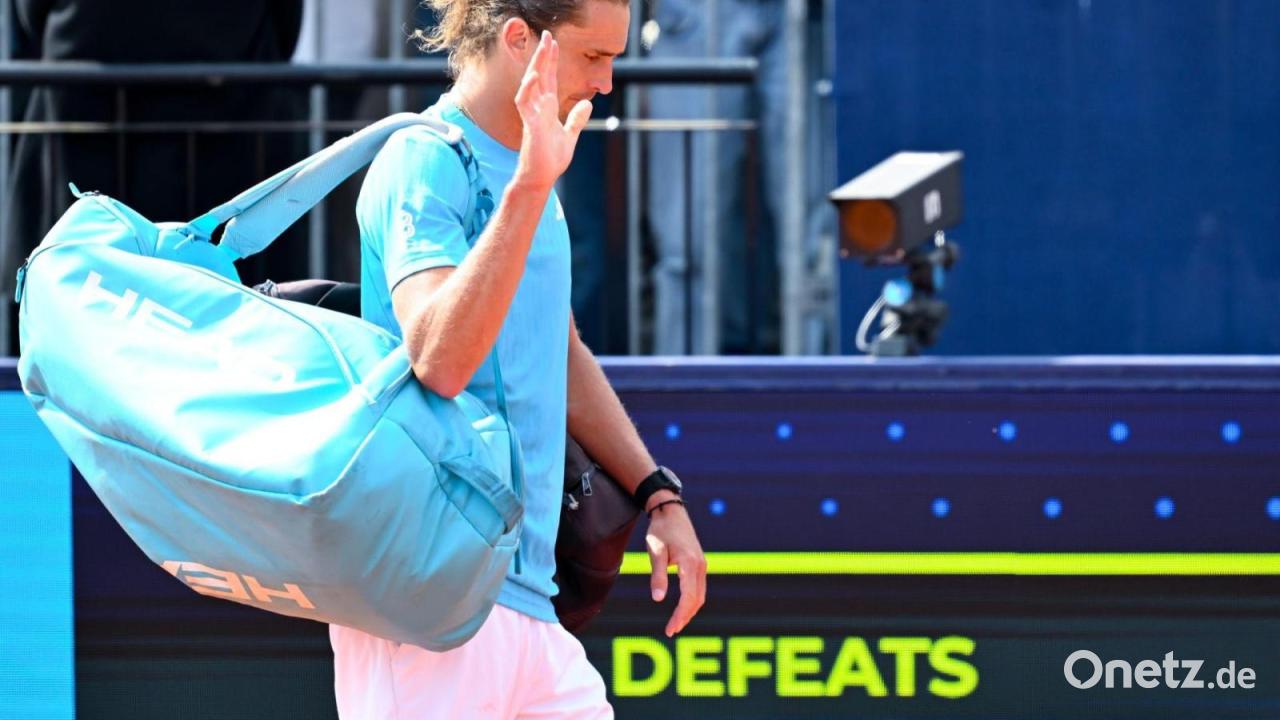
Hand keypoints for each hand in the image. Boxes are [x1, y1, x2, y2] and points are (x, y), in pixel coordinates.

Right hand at [512, 31, 591, 190]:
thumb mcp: (569, 135)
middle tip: (547, 35)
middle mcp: (537, 109)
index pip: (548, 80)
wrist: (541, 178)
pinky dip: (529, 90)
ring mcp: (532, 117)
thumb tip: (587, 104)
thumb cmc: (550, 160)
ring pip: (530, 86)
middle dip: (543, 56)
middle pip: (539, 77)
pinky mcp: (531, 127)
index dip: (550, 61)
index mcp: (546, 109)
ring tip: (542, 50)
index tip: (553, 43)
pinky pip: (525, 105)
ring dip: (535, 67)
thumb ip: (576, 119)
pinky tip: (535, 77)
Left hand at [644, 495, 706, 636]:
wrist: (670, 510)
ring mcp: (701, 564)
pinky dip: (692, 600)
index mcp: (689, 563)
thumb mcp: (655, 552)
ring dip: (690, 610)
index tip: (670, 629)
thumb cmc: (660, 530)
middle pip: (697, 599)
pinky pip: (699, 587)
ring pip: (700, 595)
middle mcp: (699, 565)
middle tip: (671, 630)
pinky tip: (682, 607)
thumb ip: (657, 576)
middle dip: (685, 617)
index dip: (680, 616)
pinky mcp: (699, 562)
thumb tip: (658, 599)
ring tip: (676, 623)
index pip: (688, 597)